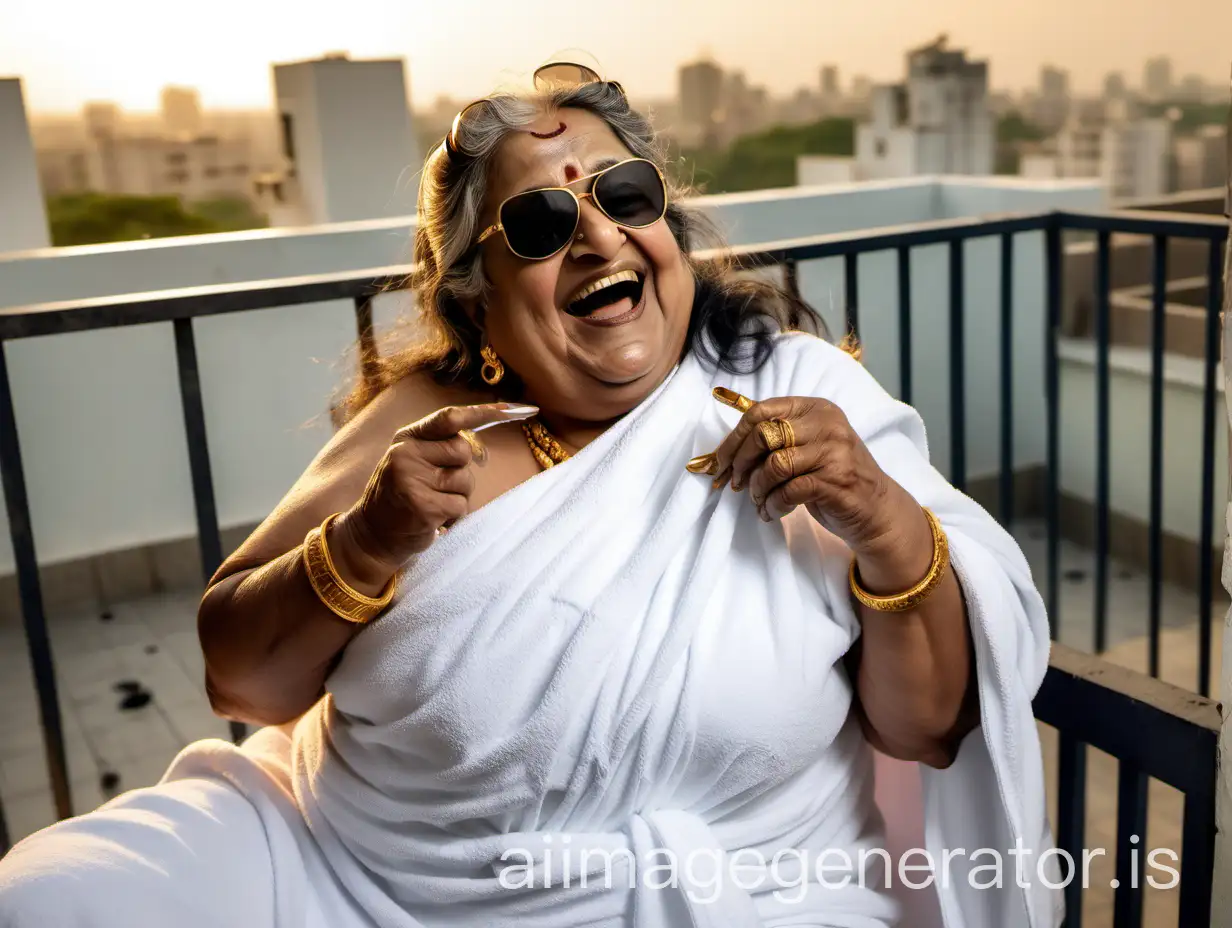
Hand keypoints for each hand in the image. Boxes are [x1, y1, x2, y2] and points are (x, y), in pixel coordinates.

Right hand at [332, 402, 537, 587]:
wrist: (371, 534)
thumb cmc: (402, 496)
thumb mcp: (412, 462)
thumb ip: (438, 448)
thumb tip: (479, 447)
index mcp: (407, 438)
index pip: (451, 417)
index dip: (486, 412)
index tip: (522, 410)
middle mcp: (406, 453)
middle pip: (463, 451)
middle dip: (460, 470)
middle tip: (438, 486)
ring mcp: (411, 479)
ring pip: (465, 481)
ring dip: (457, 497)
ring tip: (431, 504)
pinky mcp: (421, 506)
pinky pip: (460, 506)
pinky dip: (454, 517)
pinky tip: (433, 520)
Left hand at [705, 388, 916, 562]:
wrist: (876, 509)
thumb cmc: (834, 477)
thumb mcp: (809, 446)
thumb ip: (777, 437)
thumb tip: (726, 447)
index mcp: (815, 408)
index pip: (762, 410)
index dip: (734, 437)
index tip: (721, 461)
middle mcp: (826, 424)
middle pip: (763, 435)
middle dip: (741, 463)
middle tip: (735, 483)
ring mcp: (833, 452)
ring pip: (773, 465)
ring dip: (758, 489)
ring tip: (759, 501)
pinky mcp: (835, 481)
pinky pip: (787, 491)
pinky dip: (773, 505)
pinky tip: (773, 512)